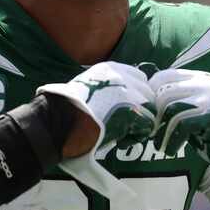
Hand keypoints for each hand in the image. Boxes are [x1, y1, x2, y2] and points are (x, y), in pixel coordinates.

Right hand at [37, 62, 155, 153]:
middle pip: (148, 94)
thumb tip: (119, 101)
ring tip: (124, 134)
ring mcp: (130, 94)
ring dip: (140, 124)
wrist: (59, 121)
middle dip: (140, 110)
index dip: (137, 96)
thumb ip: (105, 88)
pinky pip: (147, 126)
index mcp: (111, 69)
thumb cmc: (66, 109)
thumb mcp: (87, 86)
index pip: (139, 77)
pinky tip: (122, 140)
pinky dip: (137, 136)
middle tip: (127, 124)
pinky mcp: (132, 113)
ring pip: (150, 110)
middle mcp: (124, 77)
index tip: (129, 108)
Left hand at [150, 69, 209, 176]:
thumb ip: (170, 99)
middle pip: (164, 93)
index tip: (148, 117)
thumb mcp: (186, 109)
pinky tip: (172, 149)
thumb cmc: (205, 130)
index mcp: (197, 77)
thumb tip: (141, 98)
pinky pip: (184, 124)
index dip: (149, 97)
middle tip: (152, 133)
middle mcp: (206, 83)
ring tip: (160, 145)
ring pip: (172, 107)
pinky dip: (173, 139)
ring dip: (161, 131)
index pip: (162, 77)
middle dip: (154, 116)